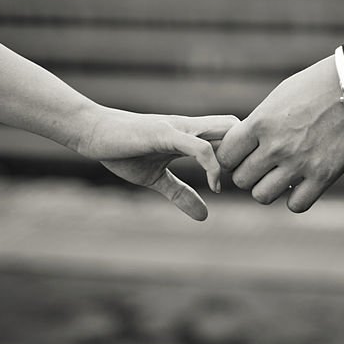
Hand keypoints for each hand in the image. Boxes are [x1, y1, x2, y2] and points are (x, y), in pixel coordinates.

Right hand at [75, 108, 238, 220]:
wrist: (93, 132)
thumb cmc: (122, 150)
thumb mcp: (156, 178)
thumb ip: (180, 194)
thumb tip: (204, 216)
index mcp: (190, 134)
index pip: (230, 133)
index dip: (243, 153)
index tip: (245, 179)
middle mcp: (190, 127)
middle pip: (237, 127)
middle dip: (250, 151)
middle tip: (247, 179)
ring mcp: (180, 128)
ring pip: (225, 130)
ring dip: (238, 156)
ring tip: (238, 182)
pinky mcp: (166, 133)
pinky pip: (198, 145)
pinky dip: (212, 164)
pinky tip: (215, 185)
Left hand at [217, 56, 343, 211]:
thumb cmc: (319, 85)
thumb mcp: (281, 96)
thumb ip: (259, 123)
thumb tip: (245, 144)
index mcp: (261, 122)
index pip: (225, 156)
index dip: (231, 157)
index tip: (242, 153)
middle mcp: (276, 146)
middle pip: (241, 179)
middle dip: (249, 172)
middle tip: (262, 163)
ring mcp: (300, 164)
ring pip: (262, 196)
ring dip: (268, 187)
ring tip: (280, 174)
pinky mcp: (324, 176)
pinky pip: (296, 205)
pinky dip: (296, 198)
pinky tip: (302, 183)